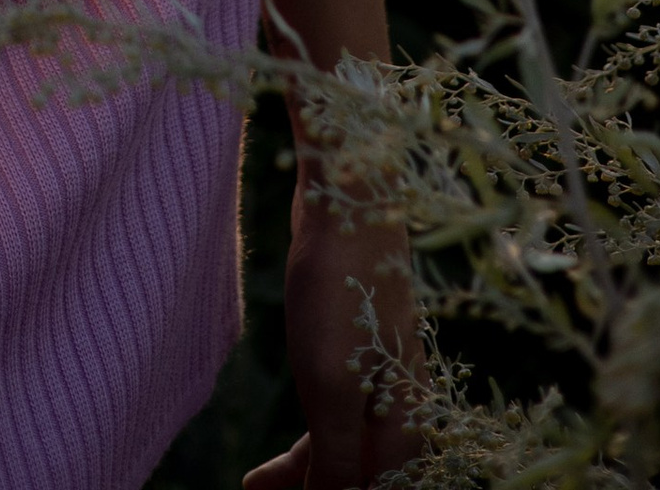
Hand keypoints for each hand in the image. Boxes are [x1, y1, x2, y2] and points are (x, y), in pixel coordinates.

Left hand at [247, 199, 424, 487]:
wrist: (347, 198)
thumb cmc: (343, 294)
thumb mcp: (332, 389)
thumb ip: (339, 461)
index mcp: (406, 423)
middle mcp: (402, 406)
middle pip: (364, 476)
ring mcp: (380, 375)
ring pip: (346, 449)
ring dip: (304, 474)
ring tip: (252, 485)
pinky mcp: (356, 348)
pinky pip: (336, 416)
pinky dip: (309, 442)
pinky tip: (276, 455)